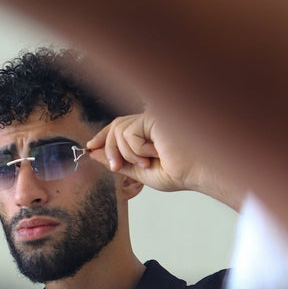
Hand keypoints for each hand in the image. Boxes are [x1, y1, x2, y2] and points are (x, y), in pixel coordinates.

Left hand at [86, 111, 243, 209]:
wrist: (197, 171)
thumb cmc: (179, 172)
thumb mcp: (140, 171)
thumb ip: (118, 162)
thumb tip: (93, 153)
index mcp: (149, 132)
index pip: (120, 126)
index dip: (102, 135)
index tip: (89, 146)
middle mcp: (150, 121)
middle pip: (115, 127)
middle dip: (108, 148)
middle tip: (114, 167)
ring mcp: (152, 117)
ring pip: (119, 131)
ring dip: (127, 153)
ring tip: (146, 162)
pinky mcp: (154, 116)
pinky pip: (129, 132)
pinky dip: (136, 149)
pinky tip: (154, 153)